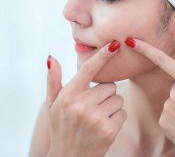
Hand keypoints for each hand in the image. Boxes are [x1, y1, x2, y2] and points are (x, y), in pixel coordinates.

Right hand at [46, 41, 126, 156]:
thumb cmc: (60, 127)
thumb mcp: (51, 104)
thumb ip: (53, 80)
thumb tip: (52, 58)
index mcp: (68, 95)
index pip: (88, 70)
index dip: (102, 55)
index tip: (115, 44)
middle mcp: (81, 105)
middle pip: (109, 86)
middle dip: (104, 94)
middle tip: (93, 106)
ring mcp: (95, 118)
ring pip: (117, 99)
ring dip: (111, 106)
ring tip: (97, 117)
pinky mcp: (108, 130)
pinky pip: (122, 113)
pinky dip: (116, 118)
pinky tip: (104, 126)